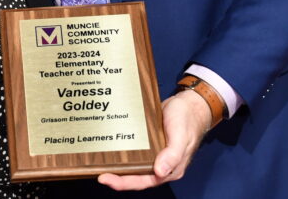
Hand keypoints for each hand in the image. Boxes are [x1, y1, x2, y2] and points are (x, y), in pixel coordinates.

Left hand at [97, 89, 211, 190]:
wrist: (189, 104)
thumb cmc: (188, 120)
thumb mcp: (181, 136)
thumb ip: (173, 155)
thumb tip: (160, 172)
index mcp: (170, 169)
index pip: (144, 181)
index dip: (124, 183)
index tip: (106, 178)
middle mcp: (161, 165)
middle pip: (135, 176)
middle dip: (116, 177)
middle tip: (98, 173)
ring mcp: (155, 155)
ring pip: (133, 165)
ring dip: (118, 166)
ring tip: (99, 164)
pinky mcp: (149, 144)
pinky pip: (135, 152)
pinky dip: (123, 152)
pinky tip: (110, 149)